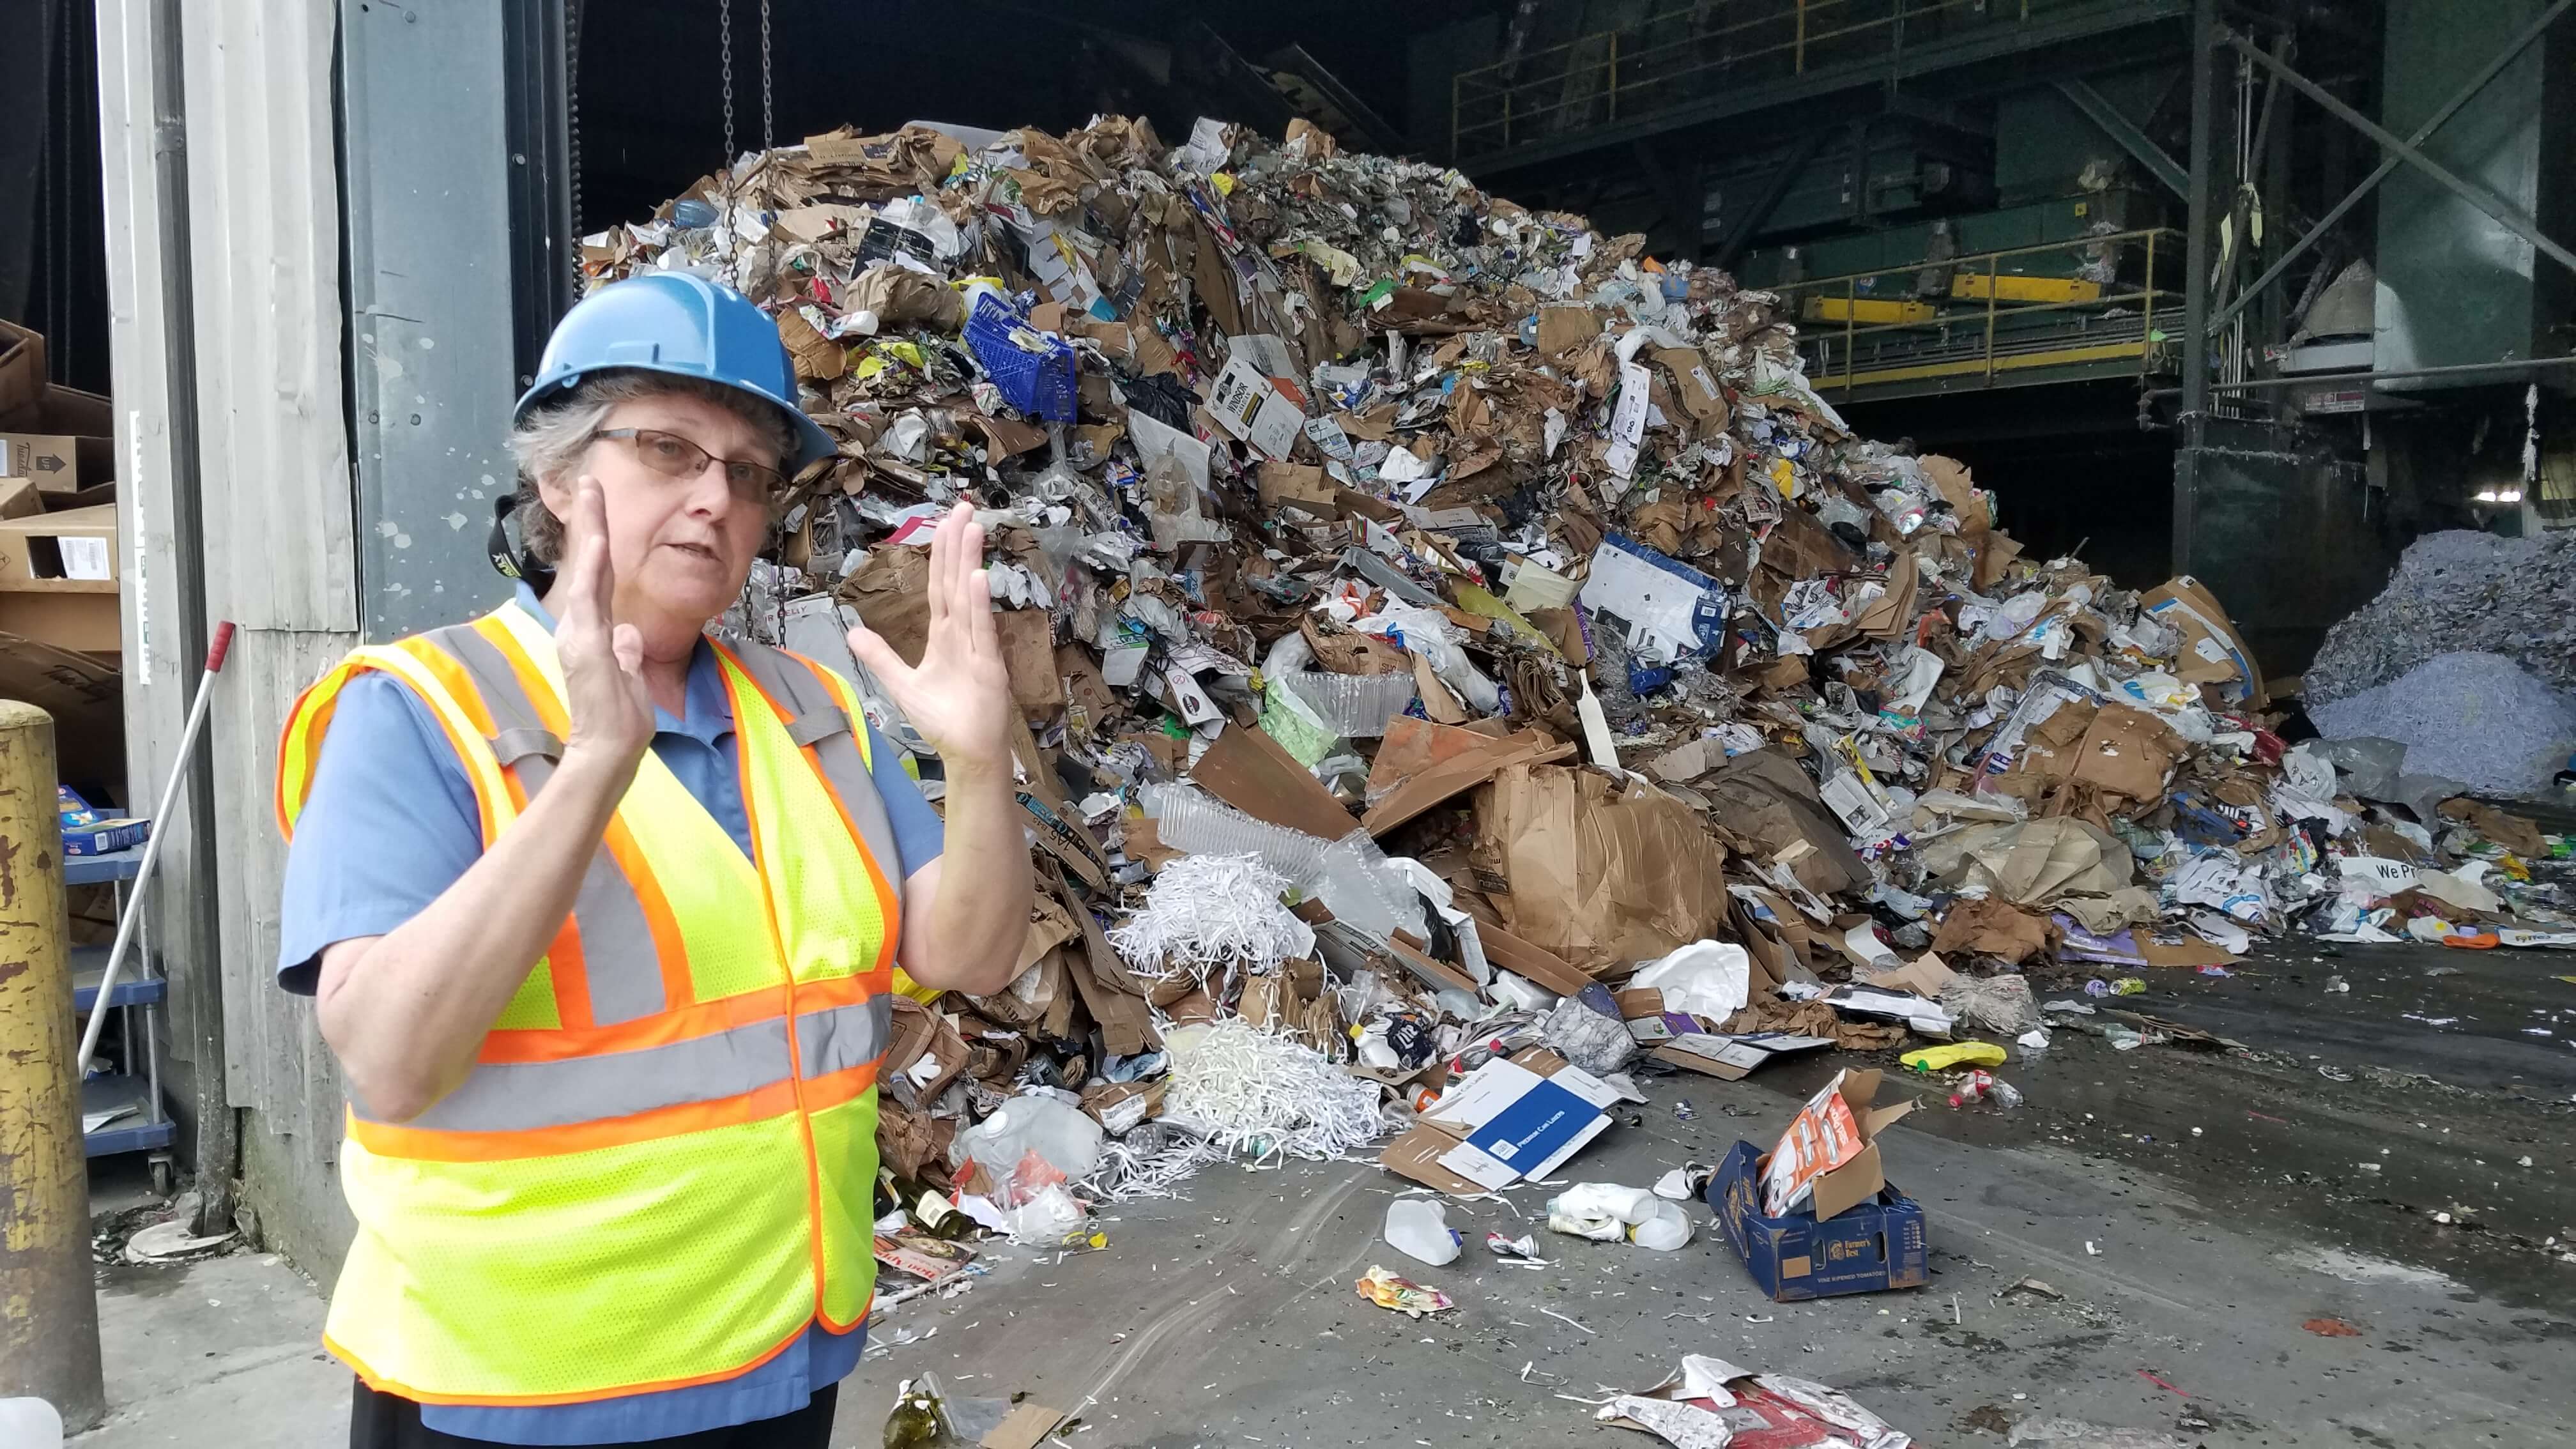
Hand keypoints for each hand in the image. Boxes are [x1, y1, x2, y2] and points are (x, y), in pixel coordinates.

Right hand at [554, 475, 654, 779]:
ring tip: (591, 492)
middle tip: (590, 481)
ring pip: (588, 571)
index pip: (601, 578)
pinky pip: (590, 600)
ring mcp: (580, 633)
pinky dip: (593, 569)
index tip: (600, 508)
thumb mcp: (629, 678)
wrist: (610, 751)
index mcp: (594, 632)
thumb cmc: (619, 722)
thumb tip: (629, 634)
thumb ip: (626, 653)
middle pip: (590, 564)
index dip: (600, 542)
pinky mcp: (584, 644)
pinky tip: (597, 542)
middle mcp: (582, 626)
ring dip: (590, 530)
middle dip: (590, 521)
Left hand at [848, 503, 1013, 773]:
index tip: (945, 522)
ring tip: (972, 528)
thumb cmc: (942, 720)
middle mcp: (963, 634)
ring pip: (970, 598)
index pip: (940, 586)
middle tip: (963, 507)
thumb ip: (881, 657)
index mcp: (945, 635)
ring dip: (970, 563)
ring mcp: (978, 647)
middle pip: (957, 581)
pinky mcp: (987, 667)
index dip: (941, 554)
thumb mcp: (902, 684)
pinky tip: (978, 579)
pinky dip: (980, 605)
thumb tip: (852, 633)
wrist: (967, 752)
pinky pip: (982, 631)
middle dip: (959, 544)